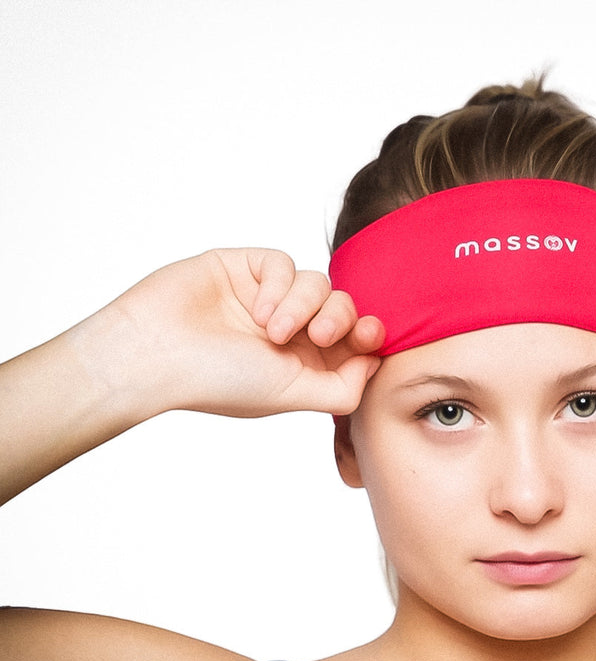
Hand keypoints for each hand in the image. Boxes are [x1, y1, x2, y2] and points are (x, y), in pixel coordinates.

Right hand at [108, 248, 382, 417]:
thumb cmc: (219, 382)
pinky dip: (280, 285)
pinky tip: (258, 310)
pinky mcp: (245, 269)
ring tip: (272, 331)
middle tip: (318, 335)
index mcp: (302, 364)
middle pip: (343, 308)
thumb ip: (342, 388)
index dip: (369, 334)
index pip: (353, 342)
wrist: (155, 355)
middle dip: (340, 318)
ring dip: (303, 306)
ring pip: (318, 283)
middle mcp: (289, 331)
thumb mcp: (293, 395)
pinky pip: (284, 263)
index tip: (369, 335)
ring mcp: (267, 298)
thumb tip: (373, 363)